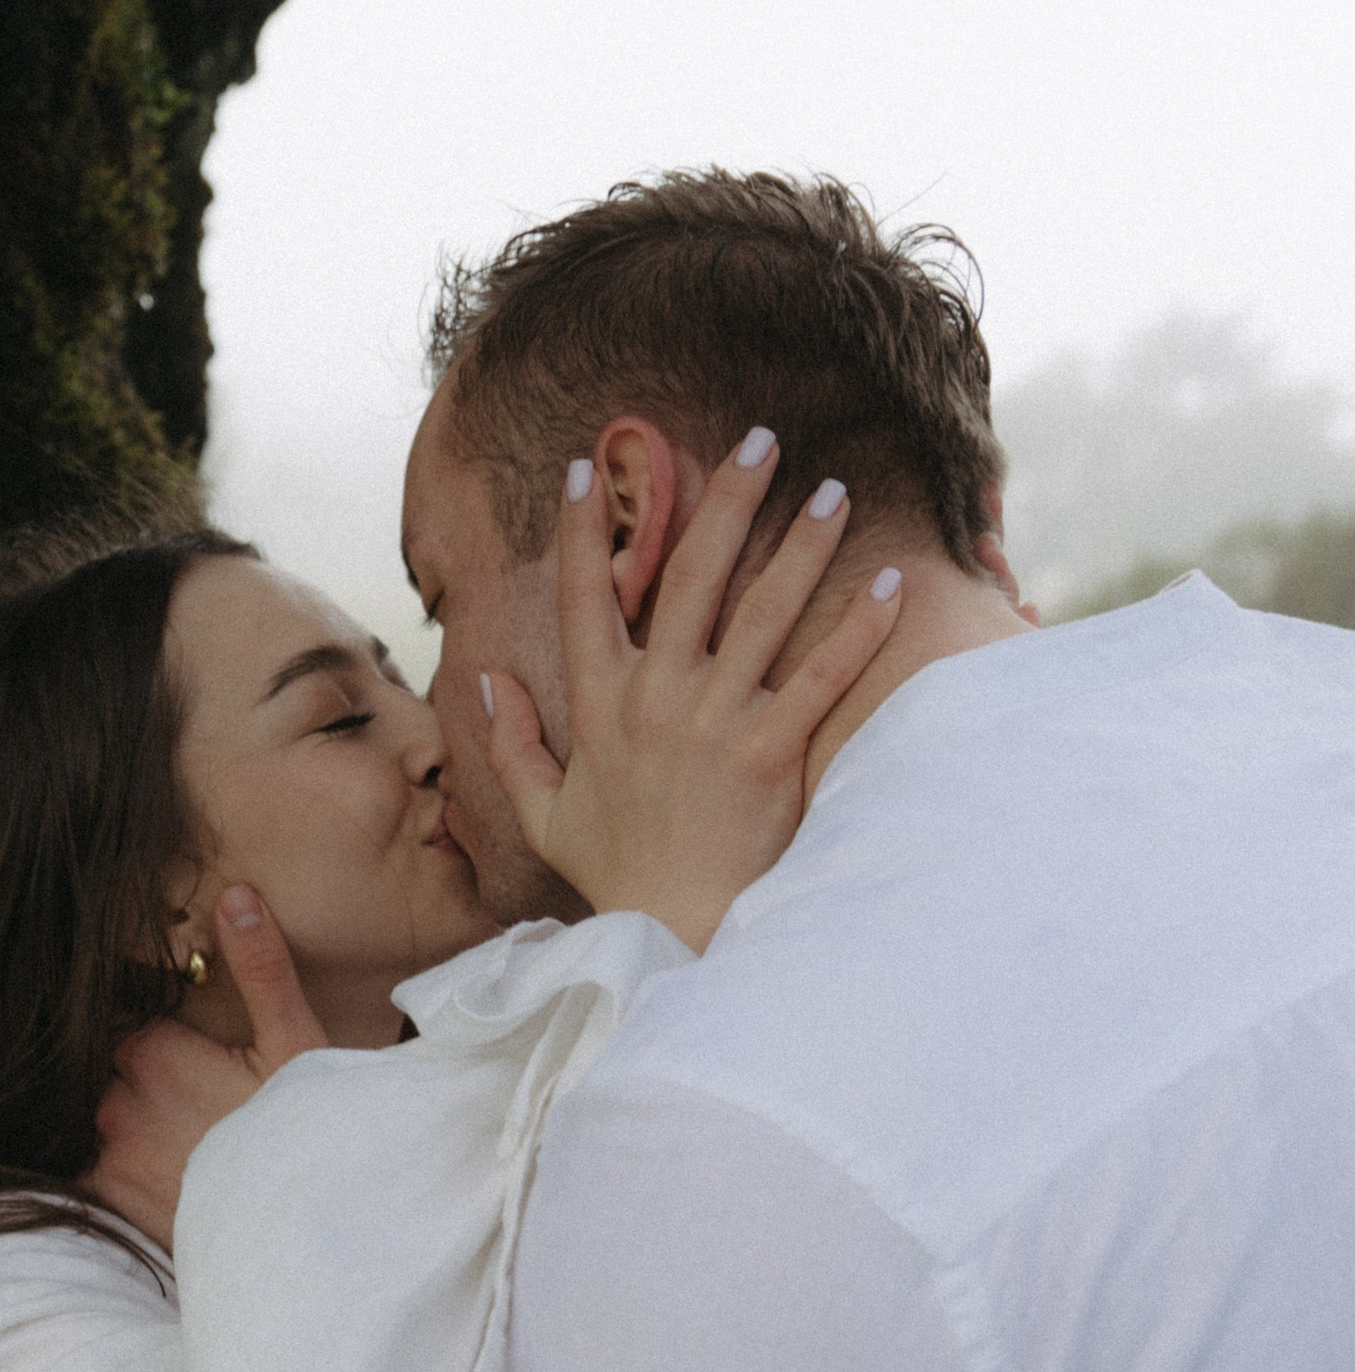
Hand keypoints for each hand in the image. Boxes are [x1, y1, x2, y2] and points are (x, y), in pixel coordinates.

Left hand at [86, 889, 325, 1249]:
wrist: (304, 1239)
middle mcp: (115, 1100)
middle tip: (195, 1097)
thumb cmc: (306, 1136)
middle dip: (141, 1075)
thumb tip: (235, 895)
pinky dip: (118, 1163)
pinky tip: (161, 1172)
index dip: (158, 1032)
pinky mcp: (107, 1200)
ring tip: (183, 1137)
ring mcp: (106, 1153)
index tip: (189, 1050)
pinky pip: (91, 1165)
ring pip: (99, 1115)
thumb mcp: (295, 1045)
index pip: (126, 1019)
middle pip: (109, 1067)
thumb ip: (259, 968)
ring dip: (129, 1120)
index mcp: (153, 1051)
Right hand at [481, 437, 903, 950]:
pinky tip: (889, 580)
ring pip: (761, 609)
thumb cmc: (617, 873)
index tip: (584, 467)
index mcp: (599, 705)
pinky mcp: (769, 753)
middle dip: (726, 499)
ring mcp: (713, 722)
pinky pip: (820, 676)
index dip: (580, 530)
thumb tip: (483, 683)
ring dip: (801, 543)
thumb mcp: (545, 812)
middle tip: (760, 438)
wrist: (673, 933)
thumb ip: (513, 745)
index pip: (584, 597)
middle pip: (690, 576)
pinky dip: (857, 626)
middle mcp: (655, 698)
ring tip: (834, 490)